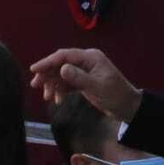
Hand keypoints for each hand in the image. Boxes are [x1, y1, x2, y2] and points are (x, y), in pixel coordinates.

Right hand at [28, 48, 143, 120]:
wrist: (129, 108)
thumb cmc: (116, 96)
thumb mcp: (98, 87)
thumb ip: (79, 78)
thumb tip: (62, 69)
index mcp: (90, 57)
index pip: (64, 56)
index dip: (48, 62)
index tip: (35, 69)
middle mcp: (85, 61)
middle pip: (60, 64)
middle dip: (47, 74)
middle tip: (35, 85)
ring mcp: (84, 71)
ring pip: (61, 74)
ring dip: (52, 84)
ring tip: (47, 97)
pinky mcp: (83, 81)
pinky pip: (66, 83)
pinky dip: (60, 90)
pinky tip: (57, 99)